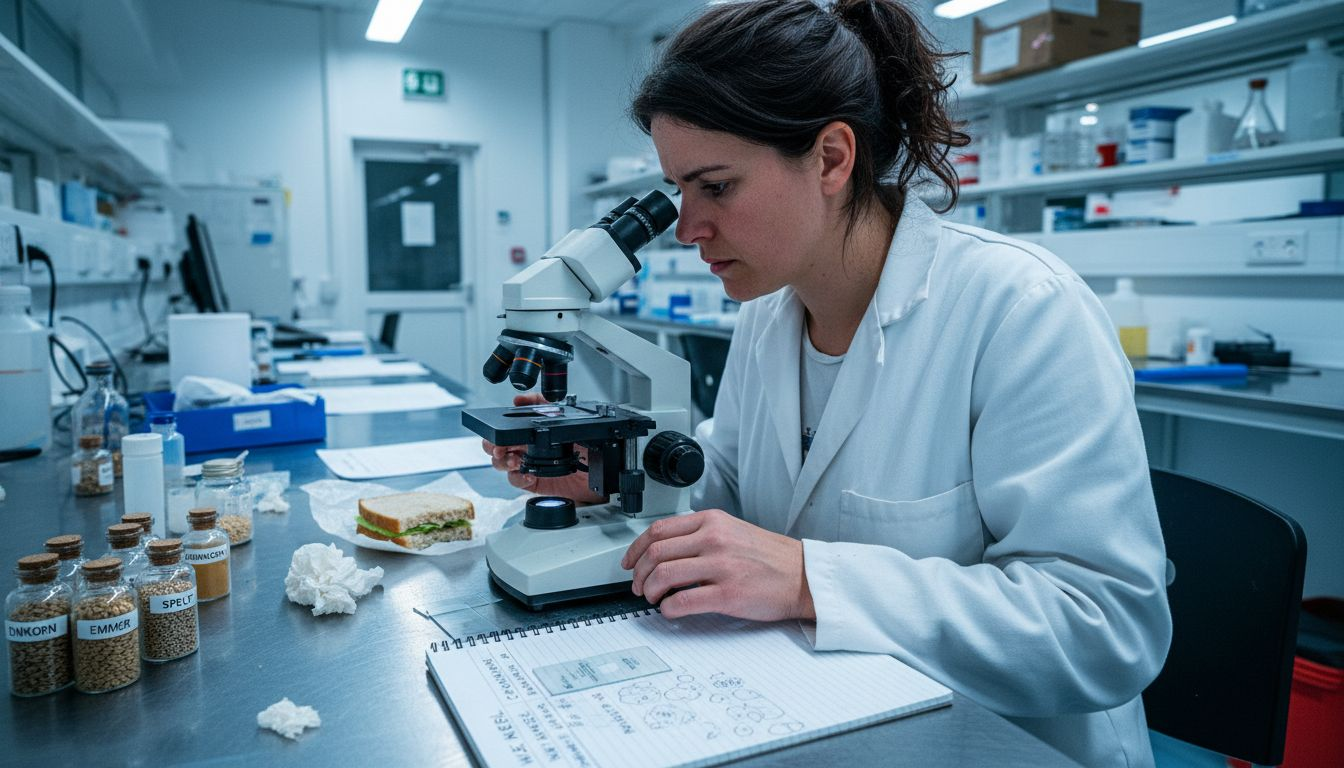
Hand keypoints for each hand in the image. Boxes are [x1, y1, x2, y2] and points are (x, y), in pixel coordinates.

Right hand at [481, 394, 606, 503]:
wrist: (599, 469)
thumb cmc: (586, 444)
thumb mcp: (565, 418)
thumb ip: (544, 404)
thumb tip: (521, 398)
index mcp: (531, 432)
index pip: (504, 430)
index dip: (495, 433)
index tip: (497, 434)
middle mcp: (527, 447)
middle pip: (496, 447)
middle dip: (493, 447)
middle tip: (500, 449)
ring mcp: (529, 464)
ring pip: (502, 464)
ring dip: (503, 462)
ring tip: (514, 461)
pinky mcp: (534, 482)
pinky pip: (516, 480)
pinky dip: (519, 478)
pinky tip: (527, 474)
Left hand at [620, 509, 815, 621]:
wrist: (803, 576)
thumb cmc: (769, 557)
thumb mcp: (732, 530)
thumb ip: (699, 534)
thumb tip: (663, 552)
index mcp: (712, 521)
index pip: (658, 530)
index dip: (635, 549)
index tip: (630, 562)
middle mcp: (714, 539)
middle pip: (655, 553)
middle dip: (639, 574)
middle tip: (639, 586)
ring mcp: (720, 566)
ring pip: (663, 576)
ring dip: (650, 591)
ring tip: (654, 599)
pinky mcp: (727, 594)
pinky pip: (682, 602)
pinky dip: (668, 609)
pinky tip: (670, 610)